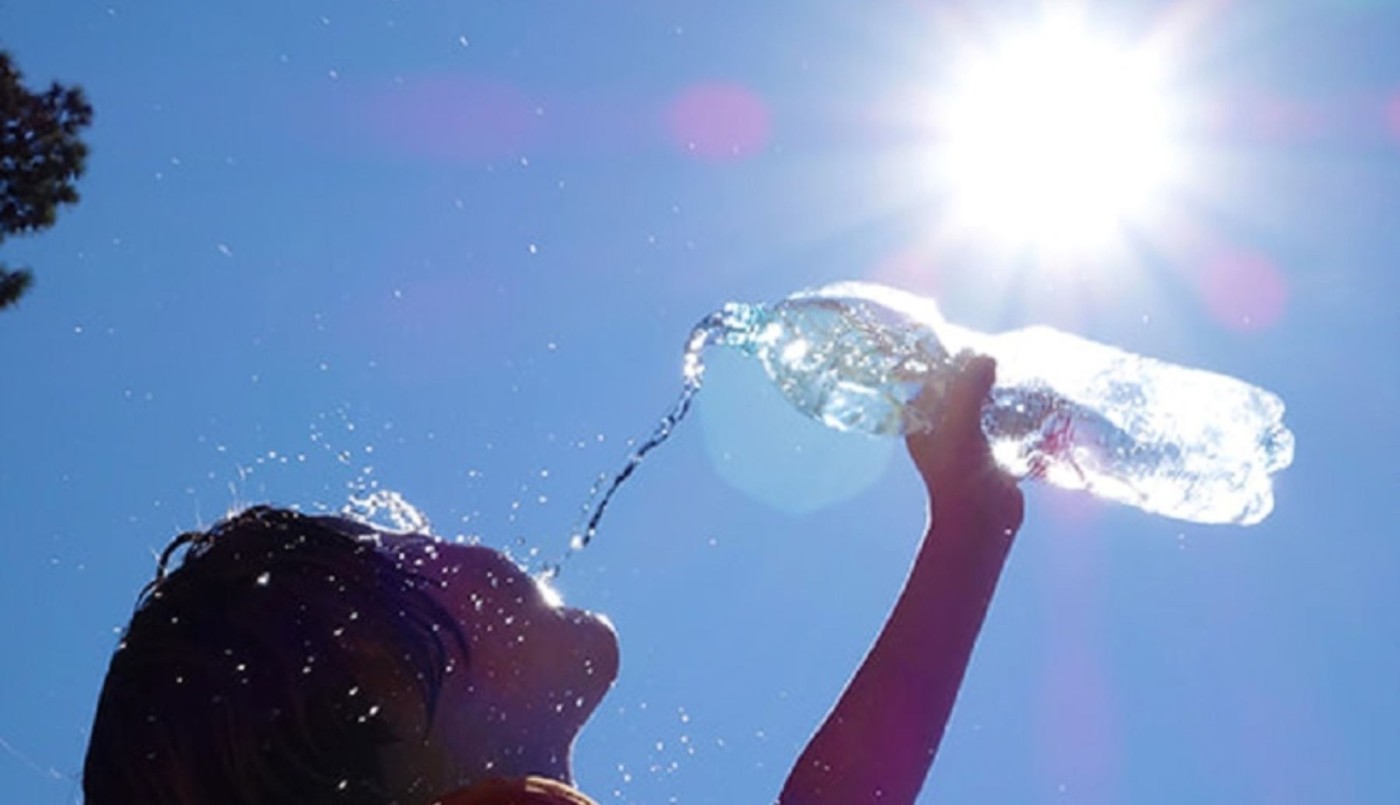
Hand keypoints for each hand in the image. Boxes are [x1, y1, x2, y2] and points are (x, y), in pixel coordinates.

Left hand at [906, 354, 1023, 535]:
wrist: (981, 522)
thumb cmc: (960, 474)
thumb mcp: (959, 424)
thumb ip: (968, 387)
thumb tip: (984, 356)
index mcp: (922, 421)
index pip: (932, 380)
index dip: (950, 361)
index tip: (974, 344)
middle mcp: (941, 429)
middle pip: (960, 390)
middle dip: (980, 375)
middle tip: (1003, 356)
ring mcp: (968, 441)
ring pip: (984, 405)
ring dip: (1001, 393)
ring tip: (1020, 372)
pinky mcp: (992, 452)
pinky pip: (1003, 424)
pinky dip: (1016, 413)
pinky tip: (1033, 399)